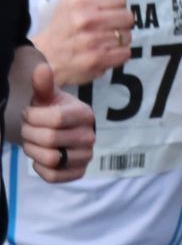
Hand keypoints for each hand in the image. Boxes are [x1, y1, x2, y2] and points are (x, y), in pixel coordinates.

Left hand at [19, 64, 92, 182]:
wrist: (61, 131)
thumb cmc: (51, 111)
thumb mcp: (46, 97)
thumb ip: (43, 85)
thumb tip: (41, 68)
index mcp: (84, 114)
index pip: (56, 119)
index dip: (33, 117)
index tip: (28, 114)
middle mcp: (90, 136)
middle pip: (50, 139)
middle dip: (29, 134)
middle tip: (28, 129)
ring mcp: (86, 156)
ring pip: (51, 159)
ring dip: (33, 151)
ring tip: (33, 143)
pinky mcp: (79, 172)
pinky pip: (54, 176)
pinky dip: (40, 168)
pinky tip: (40, 158)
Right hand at [37, 0, 133, 84]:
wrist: (45, 56)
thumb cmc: (63, 26)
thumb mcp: (71, 0)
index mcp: (80, 2)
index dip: (116, 5)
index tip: (107, 11)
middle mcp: (87, 20)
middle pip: (127, 17)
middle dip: (120, 22)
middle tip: (107, 27)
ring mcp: (93, 41)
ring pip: (127, 35)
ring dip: (119, 39)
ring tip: (104, 40)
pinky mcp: (98, 59)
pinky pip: (125, 53)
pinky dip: (119, 53)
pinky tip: (106, 51)